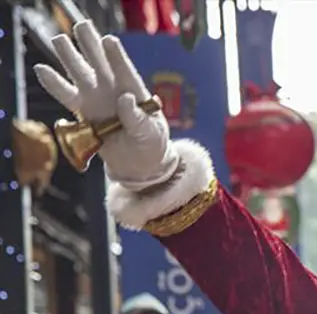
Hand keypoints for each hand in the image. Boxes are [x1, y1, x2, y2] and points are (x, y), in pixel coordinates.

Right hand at [33, 21, 178, 189]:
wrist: (140, 162)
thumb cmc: (151, 143)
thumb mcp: (151, 133)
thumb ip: (138, 118)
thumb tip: (125, 99)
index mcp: (134, 90)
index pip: (124, 70)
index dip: (116, 57)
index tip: (108, 41)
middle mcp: (112, 88)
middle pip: (99, 62)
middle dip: (90, 45)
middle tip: (82, 26)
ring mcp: (96, 97)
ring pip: (79, 73)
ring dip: (69, 57)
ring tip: (59, 39)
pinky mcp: (83, 110)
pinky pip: (66, 95)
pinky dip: (53, 84)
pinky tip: (42, 69)